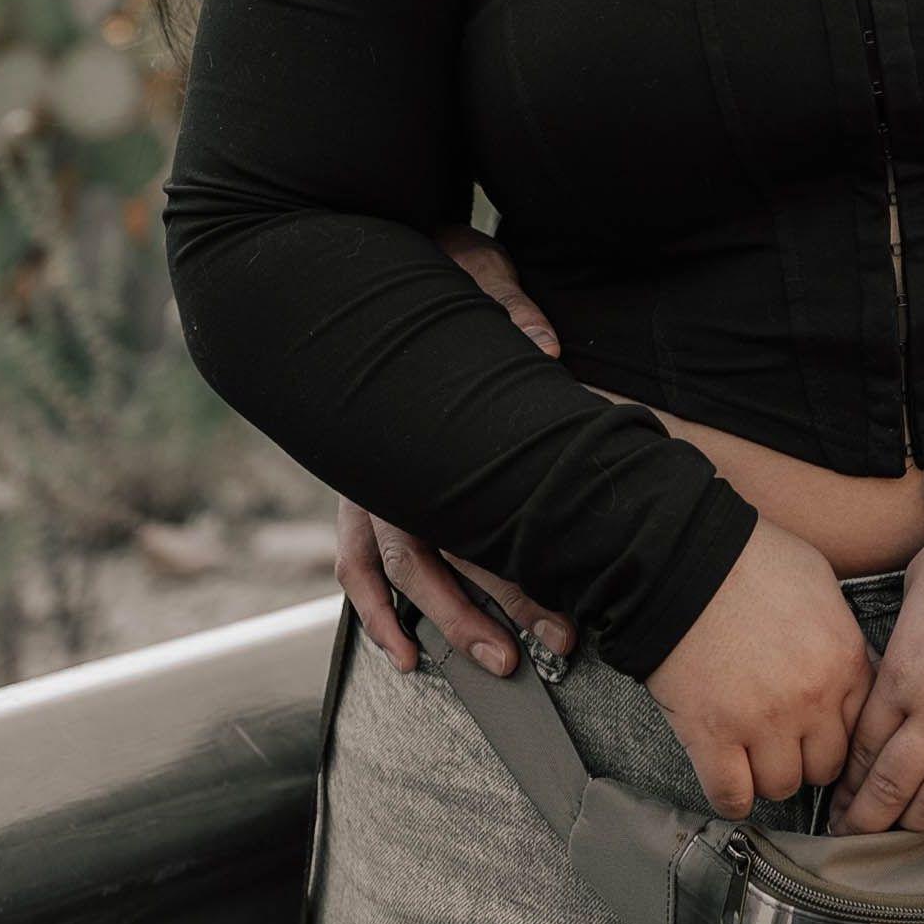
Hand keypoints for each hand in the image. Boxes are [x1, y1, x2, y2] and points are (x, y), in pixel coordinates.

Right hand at [325, 221, 578, 677]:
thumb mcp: (467, 268)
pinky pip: (357, 560)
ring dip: (446, 620)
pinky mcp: (359, 485)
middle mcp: (384, 458)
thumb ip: (503, 303)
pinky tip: (406, 651)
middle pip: (440, 552)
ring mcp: (366, 478)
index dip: (518, 562)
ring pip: (401, 568)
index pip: (472, 504)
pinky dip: (377, 611)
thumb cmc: (424, 265)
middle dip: (496, 605)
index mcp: (417, 416)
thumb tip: (545, 348)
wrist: (363, 261)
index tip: (566, 604)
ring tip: (494, 661)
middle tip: (554, 641)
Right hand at [645, 522, 874, 819]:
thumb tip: (849, 667)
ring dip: (767, 775)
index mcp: (843, 660)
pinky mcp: (712, 736)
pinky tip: (726, 774)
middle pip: (825, 767)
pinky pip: (732, 797)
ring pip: (782, 787)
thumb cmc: (751, 559)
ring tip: (750, 752)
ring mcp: (762, 722)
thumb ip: (842, 635)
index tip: (817, 728)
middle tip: (782, 741)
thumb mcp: (820, 583)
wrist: (685, 558)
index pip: (859, 728)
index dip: (835, 728)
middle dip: (805, 757)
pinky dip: (730, 795)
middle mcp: (812, 699)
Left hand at [830, 529, 923, 851]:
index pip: (862, 744)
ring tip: (898, 840)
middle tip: (850, 835)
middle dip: (864, 818)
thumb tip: (896, 625)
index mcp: (904, 675)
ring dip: (914, 826)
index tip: (835, 799)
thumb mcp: (921, 578)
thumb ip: (903, 616)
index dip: (846, 779)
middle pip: (890, 785)